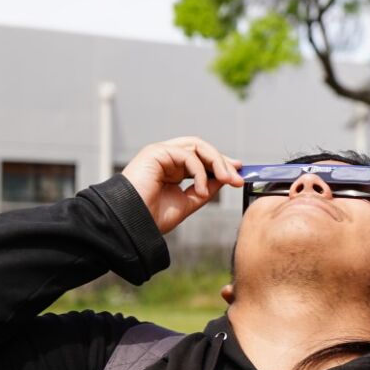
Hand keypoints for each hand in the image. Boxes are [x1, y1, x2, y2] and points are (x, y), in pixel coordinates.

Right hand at [121, 137, 243, 234]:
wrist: (132, 223)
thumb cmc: (152, 216)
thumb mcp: (187, 202)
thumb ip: (204, 189)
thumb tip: (224, 179)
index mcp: (171, 169)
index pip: (200, 158)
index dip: (220, 164)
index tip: (238, 174)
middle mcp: (166, 158)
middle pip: (201, 149)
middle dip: (223, 162)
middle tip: (237, 178)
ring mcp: (160, 153)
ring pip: (197, 146)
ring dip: (216, 163)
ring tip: (227, 180)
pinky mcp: (155, 152)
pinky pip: (187, 155)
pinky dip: (199, 171)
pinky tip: (201, 189)